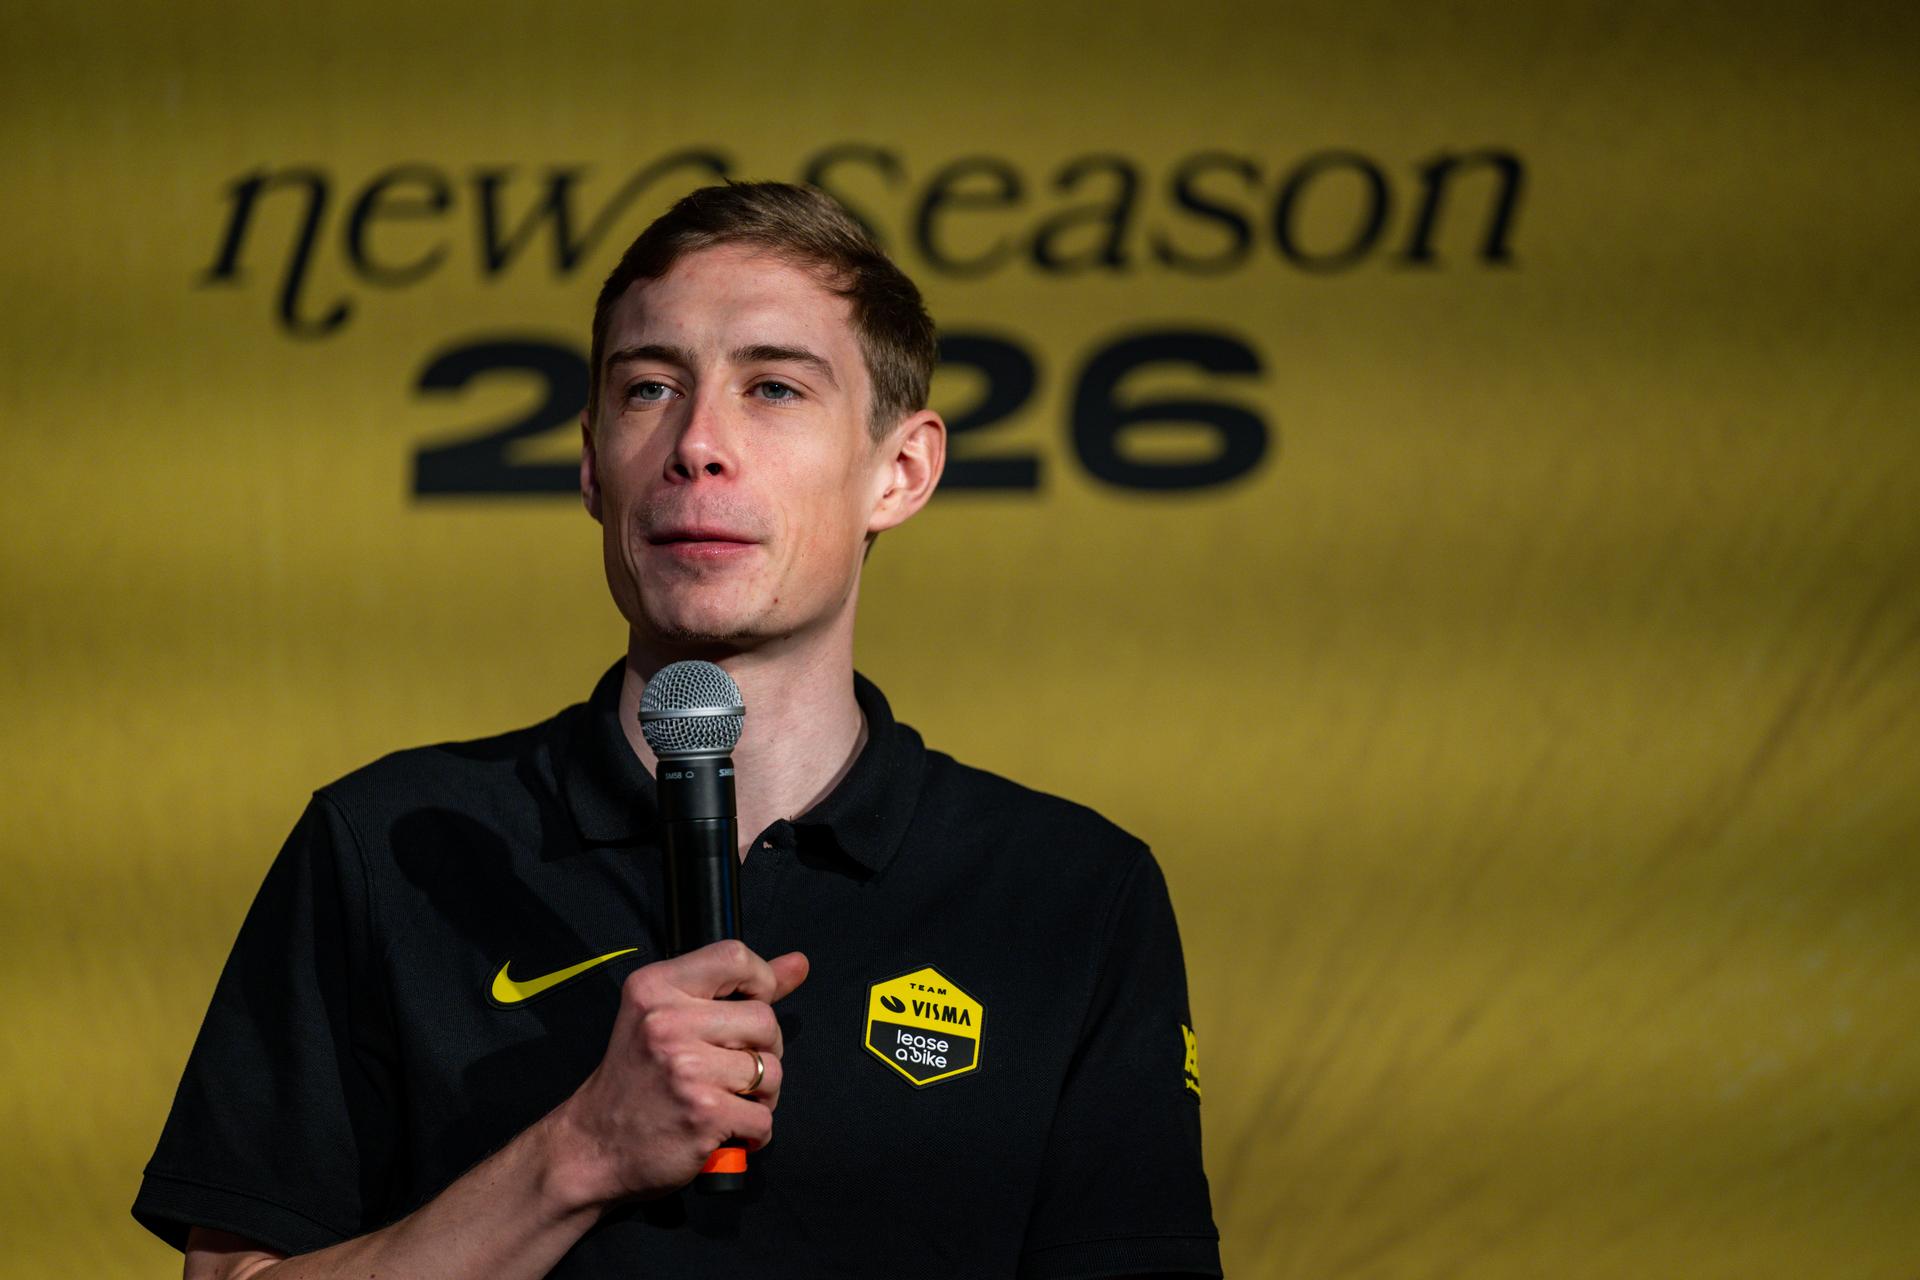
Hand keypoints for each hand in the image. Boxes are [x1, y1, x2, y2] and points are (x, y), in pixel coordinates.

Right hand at [545, 940, 809, 1205]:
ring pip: (771, 1070)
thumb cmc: (636, 1081)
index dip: (762, 980)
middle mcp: (667, 1022)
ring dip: (762, 1095)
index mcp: (656, 988)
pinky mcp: (702, 1113)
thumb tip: (798, 964)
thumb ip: (736, 988)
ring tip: (728, 1101)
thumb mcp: (669, 1018)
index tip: (754, 1005)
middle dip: (764, 1051)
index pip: (736, 957)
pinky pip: (764, 1118)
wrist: (593, 1147)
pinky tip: (725, 1129)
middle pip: (765, 1020)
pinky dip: (754, 1132)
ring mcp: (685, 1069)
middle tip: (733, 1071)